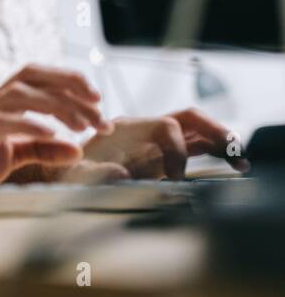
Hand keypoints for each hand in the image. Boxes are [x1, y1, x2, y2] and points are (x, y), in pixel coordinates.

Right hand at [0, 64, 111, 191]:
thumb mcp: (10, 155)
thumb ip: (42, 150)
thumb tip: (77, 149)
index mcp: (1, 102)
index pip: (36, 75)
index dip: (68, 79)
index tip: (97, 98)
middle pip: (32, 74)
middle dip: (70, 85)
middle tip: (99, 109)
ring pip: (22, 93)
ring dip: (58, 106)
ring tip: (83, 126)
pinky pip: (5, 121)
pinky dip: (33, 125)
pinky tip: (55, 136)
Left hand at [79, 108, 248, 179]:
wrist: (56, 170)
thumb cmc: (63, 172)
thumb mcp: (71, 173)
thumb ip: (93, 172)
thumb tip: (120, 173)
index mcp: (124, 128)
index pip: (164, 126)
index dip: (177, 150)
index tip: (175, 178)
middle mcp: (142, 129)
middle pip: (185, 118)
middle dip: (212, 131)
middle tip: (231, 151)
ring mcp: (153, 141)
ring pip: (194, 130)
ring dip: (219, 141)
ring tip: (240, 160)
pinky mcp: (160, 155)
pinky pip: (193, 146)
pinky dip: (213, 151)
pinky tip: (231, 163)